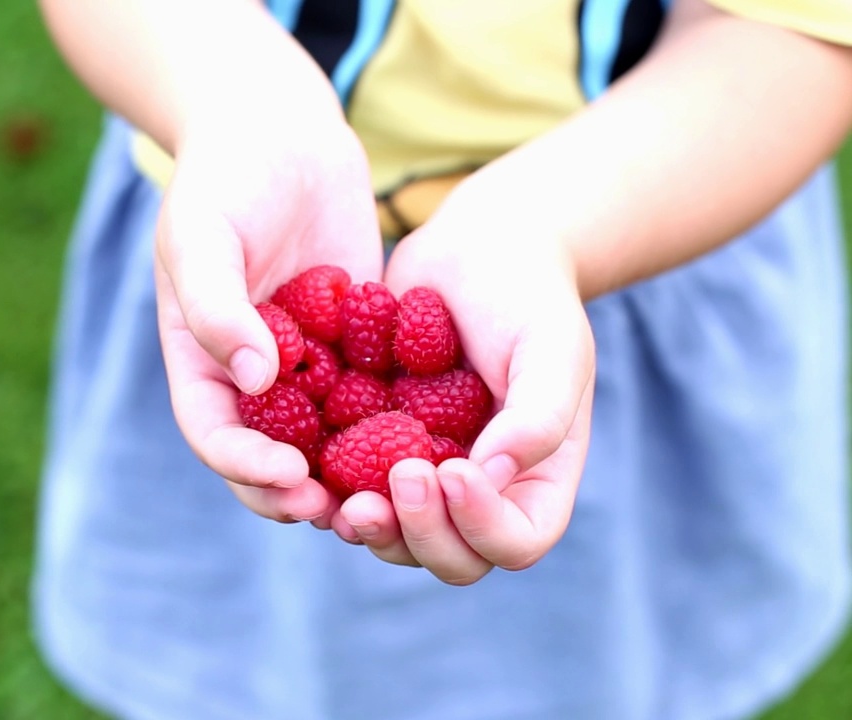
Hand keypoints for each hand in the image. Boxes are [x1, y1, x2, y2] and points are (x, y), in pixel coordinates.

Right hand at [154, 109, 383, 526]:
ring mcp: (305, 362)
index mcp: (201, 360)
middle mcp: (251, 373)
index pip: (217, 435)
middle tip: (347, 512)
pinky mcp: (353, 345)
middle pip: (270, 455)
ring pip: (326, 438)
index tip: (293, 478)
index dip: (249, 468)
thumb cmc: (226, 177)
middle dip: (303, 491)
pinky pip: (370, 395)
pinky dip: (391, 424)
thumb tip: (256, 379)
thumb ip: (216, 307)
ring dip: (352, 474)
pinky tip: (432, 439)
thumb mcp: (204, 235)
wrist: (279, 130)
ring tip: (392, 496)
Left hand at [330, 182, 595, 583]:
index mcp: (532, 479)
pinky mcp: (369, 449)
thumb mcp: (552, 346)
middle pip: (450, 557)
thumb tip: (493, 476)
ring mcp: (422, 475)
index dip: (483, 527)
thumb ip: (538, 415)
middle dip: (420, 533)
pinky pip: (347, 490)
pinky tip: (306, 463)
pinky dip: (330, 488)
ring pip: (393, 537)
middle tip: (398, 479)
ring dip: (372, 527)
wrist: (475, 250)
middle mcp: (477, 492)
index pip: (515, 541)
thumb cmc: (528, 295)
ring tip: (345, 496)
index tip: (453, 470)